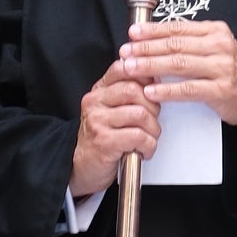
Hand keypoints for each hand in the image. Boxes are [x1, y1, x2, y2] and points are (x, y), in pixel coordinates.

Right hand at [70, 58, 162, 199]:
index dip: (143, 76)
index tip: (154, 89)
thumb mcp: (110, 110)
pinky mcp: (104, 141)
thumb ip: (126, 93)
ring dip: (152, 130)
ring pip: (140, 114)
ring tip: (148, 139)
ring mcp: (98, 121)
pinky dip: (148, 146)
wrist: (82, 167)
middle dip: (153, 108)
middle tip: (151, 122)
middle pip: (135, 90)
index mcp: (98, 91)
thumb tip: (153, 78)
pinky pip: (138, 136)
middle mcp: (95, 102)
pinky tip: (142, 150)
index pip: (121, 69)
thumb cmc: (102, 139)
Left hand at [117, 19, 236, 128]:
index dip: (152, 31)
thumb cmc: (233, 73)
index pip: (178, 28)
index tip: (133, 33)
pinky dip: (167, 90)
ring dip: (151, 66)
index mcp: (215, 31)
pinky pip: (188, 89)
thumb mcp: (216, 49)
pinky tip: (151, 91)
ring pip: (178, 64)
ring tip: (131, 68)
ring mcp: (221, 67)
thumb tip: (154, 39)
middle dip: (146, 48)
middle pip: (174, 44)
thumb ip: (190, 42)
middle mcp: (219, 45)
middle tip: (125, 52)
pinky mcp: (220, 90)